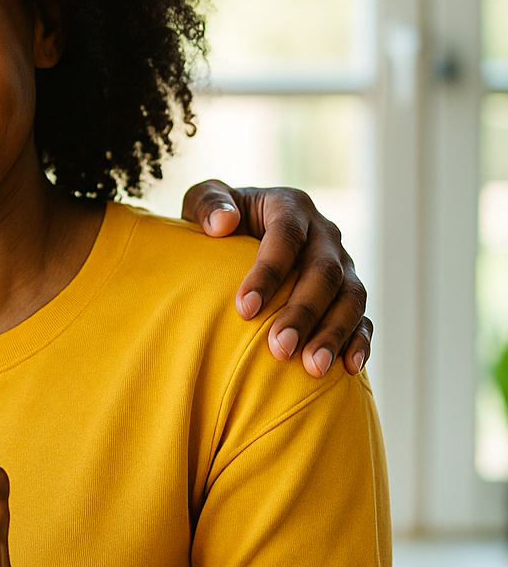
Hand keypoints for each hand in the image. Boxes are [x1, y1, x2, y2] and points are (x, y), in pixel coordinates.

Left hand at [182, 180, 371, 377]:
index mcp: (290, 207)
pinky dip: (359, 341)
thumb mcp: (203, 198)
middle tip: (279, 349)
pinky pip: (363, 317)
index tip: (244, 309)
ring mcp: (342, 264)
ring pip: (350, 297)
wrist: (240, 232)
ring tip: (312, 367)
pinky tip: (347, 368)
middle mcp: (324, 233)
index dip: (268, 273)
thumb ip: (208, 203)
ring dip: (333, 333)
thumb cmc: (218, 219)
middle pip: (324, 272)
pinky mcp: (348, 292)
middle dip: (303, 313)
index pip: (286, 237)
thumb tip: (223, 223)